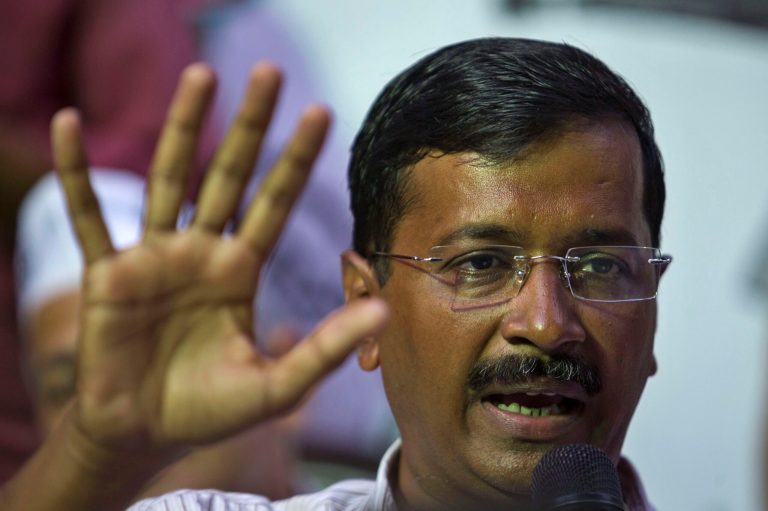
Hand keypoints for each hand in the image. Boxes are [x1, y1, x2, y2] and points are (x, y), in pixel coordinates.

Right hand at [51, 63, 387, 461]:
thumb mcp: (276, 385)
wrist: (145, 434)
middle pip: (229, 175)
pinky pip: (90, 217)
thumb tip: (383, 309)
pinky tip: (68, 124)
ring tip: (202, 75)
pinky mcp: (108, 274)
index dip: (296, 160)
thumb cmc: (210, 411)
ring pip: (169, 179)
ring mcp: (154, 257)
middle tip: (270, 71)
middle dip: (250, 125)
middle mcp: (202, 252)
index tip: (319, 112)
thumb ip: (325, 347)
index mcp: (240, 271)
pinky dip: (77, 175)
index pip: (274, 203)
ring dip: (183, 128)